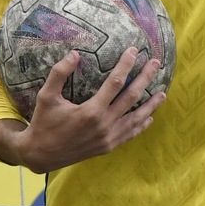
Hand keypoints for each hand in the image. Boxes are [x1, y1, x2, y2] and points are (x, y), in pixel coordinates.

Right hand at [0, 51, 162, 172]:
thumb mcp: (46, 96)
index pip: (116, 83)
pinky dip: (141, 125)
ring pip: (136, 118)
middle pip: (132, 97)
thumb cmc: (43, 123)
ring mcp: (108, 138)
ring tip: (163, 93)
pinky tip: (149, 117)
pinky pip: (130, 134)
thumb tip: (74, 53)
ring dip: (151, 105)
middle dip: (145, 78)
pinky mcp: (108, 147)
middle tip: (155, 63)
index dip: (126, 65)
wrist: (41, 155)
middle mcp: (104, 125)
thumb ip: (59, 73)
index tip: (134, 50)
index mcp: (91, 111)